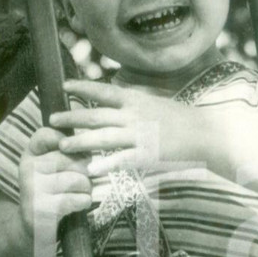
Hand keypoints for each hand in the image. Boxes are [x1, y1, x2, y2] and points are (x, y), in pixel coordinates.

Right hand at [18, 127, 91, 233]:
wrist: (33, 225)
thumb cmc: (51, 190)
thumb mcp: (52, 166)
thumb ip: (66, 150)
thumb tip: (91, 142)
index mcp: (30, 153)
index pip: (47, 134)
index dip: (68, 142)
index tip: (75, 153)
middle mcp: (28, 167)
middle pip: (71, 158)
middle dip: (86, 170)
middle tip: (83, 180)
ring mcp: (33, 188)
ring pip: (78, 179)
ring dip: (87, 188)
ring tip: (80, 193)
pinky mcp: (42, 208)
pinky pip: (77, 199)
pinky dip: (84, 202)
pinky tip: (77, 204)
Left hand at [51, 79, 199, 177]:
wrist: (207, 134)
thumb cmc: (181, 118)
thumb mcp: (155, 102)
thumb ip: (133, 100)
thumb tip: (115, 93)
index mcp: (136, 100)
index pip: (103, 91)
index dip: (82, 88)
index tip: (63, 86)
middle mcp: (134, 116)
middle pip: (95, 116)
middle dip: (71, 117)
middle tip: (51, 120)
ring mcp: (139, 136)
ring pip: (103, 138)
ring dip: (80, 142)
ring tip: (62, 145)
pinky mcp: (147, 155)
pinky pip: (121, 160)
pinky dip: (105, 165)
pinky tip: (90, 170)